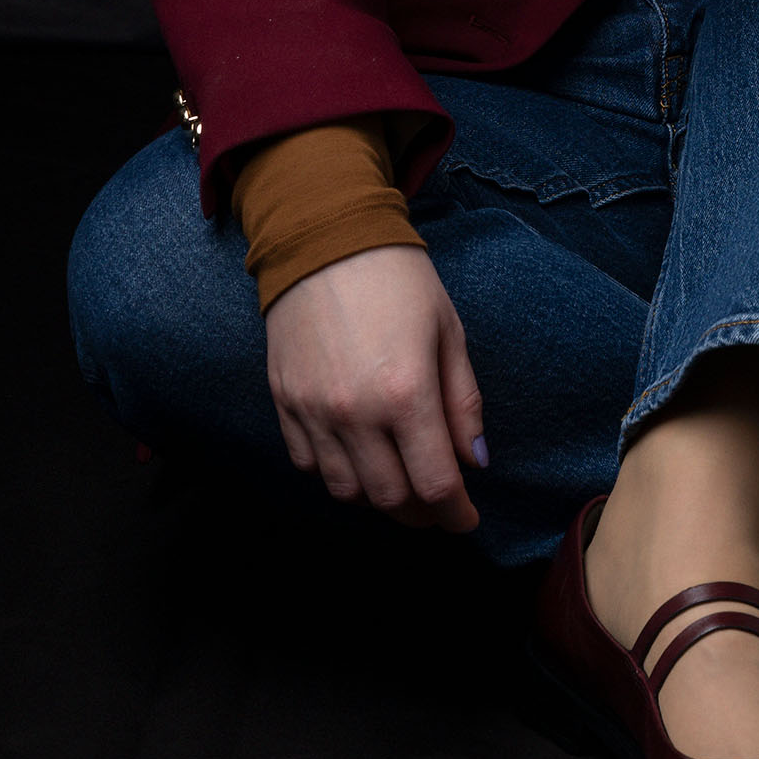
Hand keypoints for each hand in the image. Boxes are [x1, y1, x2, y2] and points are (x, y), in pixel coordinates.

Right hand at [264, 245, 485, 531]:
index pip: (434, 485)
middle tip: (438, 506)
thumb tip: (474, 463)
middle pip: (391, 499)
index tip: (466, 519)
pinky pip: (309, 465)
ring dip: (379, 499)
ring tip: (400, 482)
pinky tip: (358, 458)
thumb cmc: (398, 279)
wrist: (324, 239)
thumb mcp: (448, 331)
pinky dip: (337, 474)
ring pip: (347, 492)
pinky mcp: (284, 402)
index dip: (455, 513)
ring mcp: (313, 411)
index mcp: (406, 393)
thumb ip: (463, 403)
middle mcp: (356, 412)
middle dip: (422, 514)